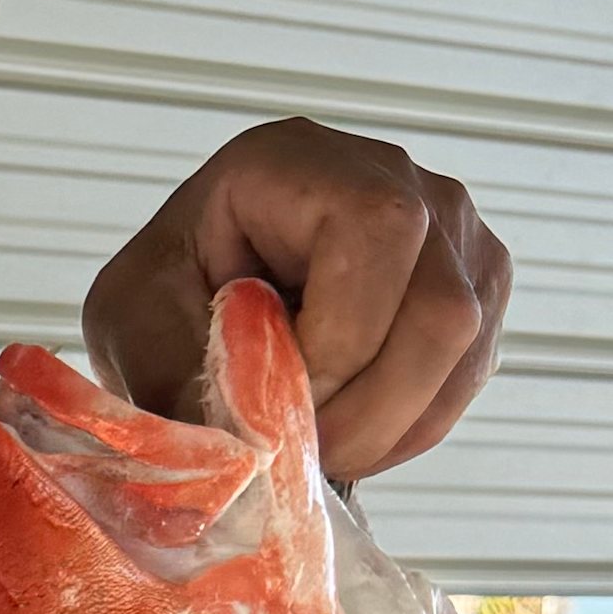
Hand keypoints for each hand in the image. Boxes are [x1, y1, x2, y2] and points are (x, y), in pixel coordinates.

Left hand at [84, 118, 508, 485]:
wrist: (196, 298)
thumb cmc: (167, 292)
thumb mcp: (135, 318)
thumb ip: (182, 368)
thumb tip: (253, 443)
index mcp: (302, 160)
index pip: (379, 235)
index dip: (338, 344)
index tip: (276, 403)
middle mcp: (397, 178)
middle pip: (442, 308)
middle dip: (368, 410)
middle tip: (302, 453)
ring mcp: (451, 232)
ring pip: (465, 349)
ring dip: (388, 428)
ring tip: (318, 447)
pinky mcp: (476, 288)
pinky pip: (470, 374)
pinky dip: (410, 428)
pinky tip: (353, 435)